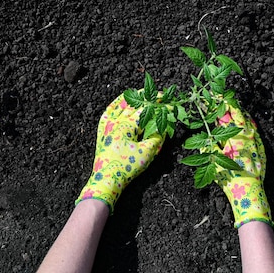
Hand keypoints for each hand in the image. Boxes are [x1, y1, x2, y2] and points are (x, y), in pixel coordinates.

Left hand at [75, 93, 164, 213]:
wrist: (106, 180)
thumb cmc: (127, 168)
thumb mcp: (147, 153)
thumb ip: (157, 137)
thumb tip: (165, 126)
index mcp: (126, 126)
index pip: (146, 111)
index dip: (160, 107)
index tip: (171, 104)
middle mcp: (115, 122)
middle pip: (134, 105)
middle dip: (147, 99)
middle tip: (159, 95)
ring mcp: (107, 125)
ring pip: (120, 105)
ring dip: (131, 97)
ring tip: (141, 92)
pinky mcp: (102, 131)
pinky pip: (108, 112)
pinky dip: (115, 104)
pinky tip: (120, 101)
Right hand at [208, 105, 273, 227]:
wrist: (249, 192)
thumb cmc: (229, 178)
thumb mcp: (215, 161)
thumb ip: (210, 146)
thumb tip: (206, 135)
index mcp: (235, 137)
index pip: (227, 116)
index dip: (222, 105)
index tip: (217, 96)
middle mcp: (247, 137)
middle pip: (240, 116)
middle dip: (232, 106)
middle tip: (226, 99)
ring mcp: (256, 143)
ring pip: (249, 124)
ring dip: (242, 115)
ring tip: (237, 108)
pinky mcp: (261, 150)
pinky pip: (256, 134)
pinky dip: (251, 126)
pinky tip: (249, 125)